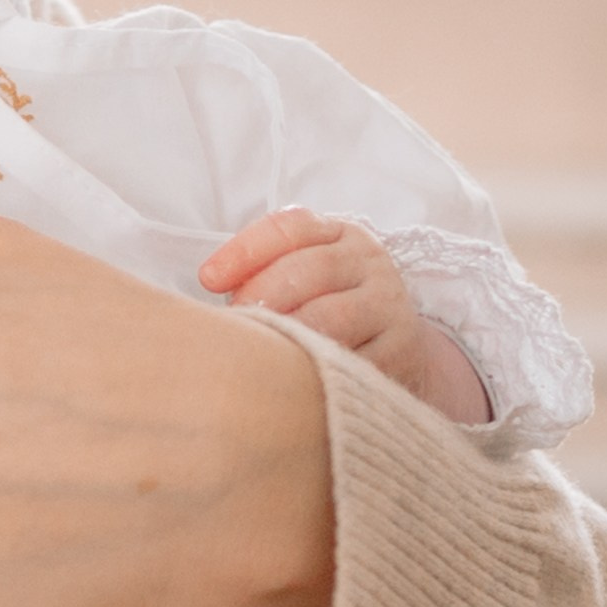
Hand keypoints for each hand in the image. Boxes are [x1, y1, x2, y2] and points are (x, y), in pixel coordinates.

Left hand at [201, 208, 488, 422]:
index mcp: (340, 234)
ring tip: (256, 352)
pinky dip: (316, 370)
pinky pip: (353, 363)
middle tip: (234, 323)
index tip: (207, 278)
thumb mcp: (300, 274)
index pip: (290, 228)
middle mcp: (369, 263)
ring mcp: (389, 307)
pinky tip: (290, 379)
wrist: (395, 347)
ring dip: (286, 335)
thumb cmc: (326, 305)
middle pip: (310, 270)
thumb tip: (212, 283)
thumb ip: (262, 269)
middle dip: (262, 295)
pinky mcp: (400, 353)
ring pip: (332, 318)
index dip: (244, 251)